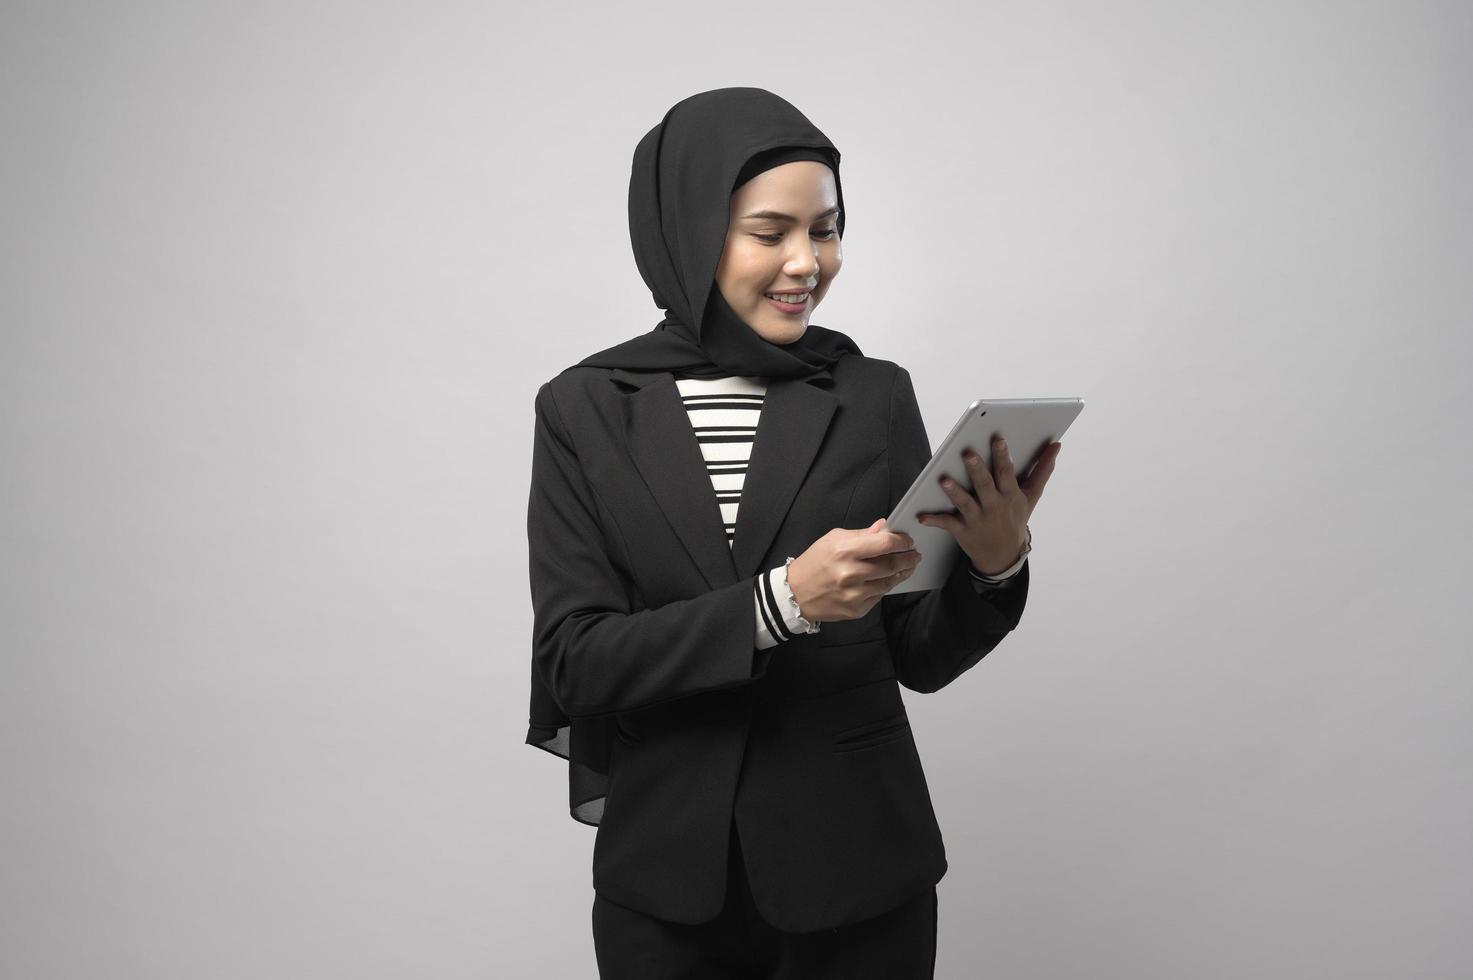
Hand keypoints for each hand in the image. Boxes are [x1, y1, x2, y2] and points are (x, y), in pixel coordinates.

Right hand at [786, 519, 922, 622]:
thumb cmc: (814, 563)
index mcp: (845, 551)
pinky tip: (887, 580)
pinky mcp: (856, 609)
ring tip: (906, 567)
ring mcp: (854, 594)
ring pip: (889, 582)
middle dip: (908, 558)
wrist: (795, 594)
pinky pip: (879, 596)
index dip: (901, 541)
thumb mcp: (832, 539)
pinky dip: (885, 586)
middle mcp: (851, 573)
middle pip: (891, 564)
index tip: (908, 541)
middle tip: (915, 555)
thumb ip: (861, 534)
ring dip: (901, 573)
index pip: (885, 543)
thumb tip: (883, 527)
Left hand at [917, 438, 1061, 575]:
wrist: (1004, 555)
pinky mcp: (963, 531)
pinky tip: (922, 516)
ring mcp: (978, 519)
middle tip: (968, 454)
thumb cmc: (1016, 519)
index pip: (1006, 473)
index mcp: (1010, 495)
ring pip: (965, 504)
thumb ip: (1042, 469)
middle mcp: (994, 506)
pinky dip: (934, 520)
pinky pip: (947, 524)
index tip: (998, 440)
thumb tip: (1056, 445)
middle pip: (985, 486)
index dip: (1002, 457)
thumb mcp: (1032, 496)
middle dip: (977, 470)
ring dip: (954, 493)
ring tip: (944, 480)